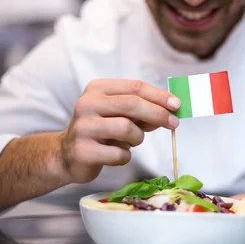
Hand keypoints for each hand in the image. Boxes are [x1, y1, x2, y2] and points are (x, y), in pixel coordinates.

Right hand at [59, 79, 180, 183]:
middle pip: (132, 104)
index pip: (134, 87)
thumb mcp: (118, 114)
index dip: (159, 96)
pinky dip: (125, 156)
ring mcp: (83, 128)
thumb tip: (171, 110)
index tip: (177, 105)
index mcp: (97, 89)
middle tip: (174, 123)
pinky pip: (119, 154)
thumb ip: (141, 110)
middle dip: (158, 114)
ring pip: (127, 129)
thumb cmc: (100, 131)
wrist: (67, 155)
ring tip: (131, 141)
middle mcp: (87, 104)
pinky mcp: (83, 151)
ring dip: (138, 138)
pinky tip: (116, 155)